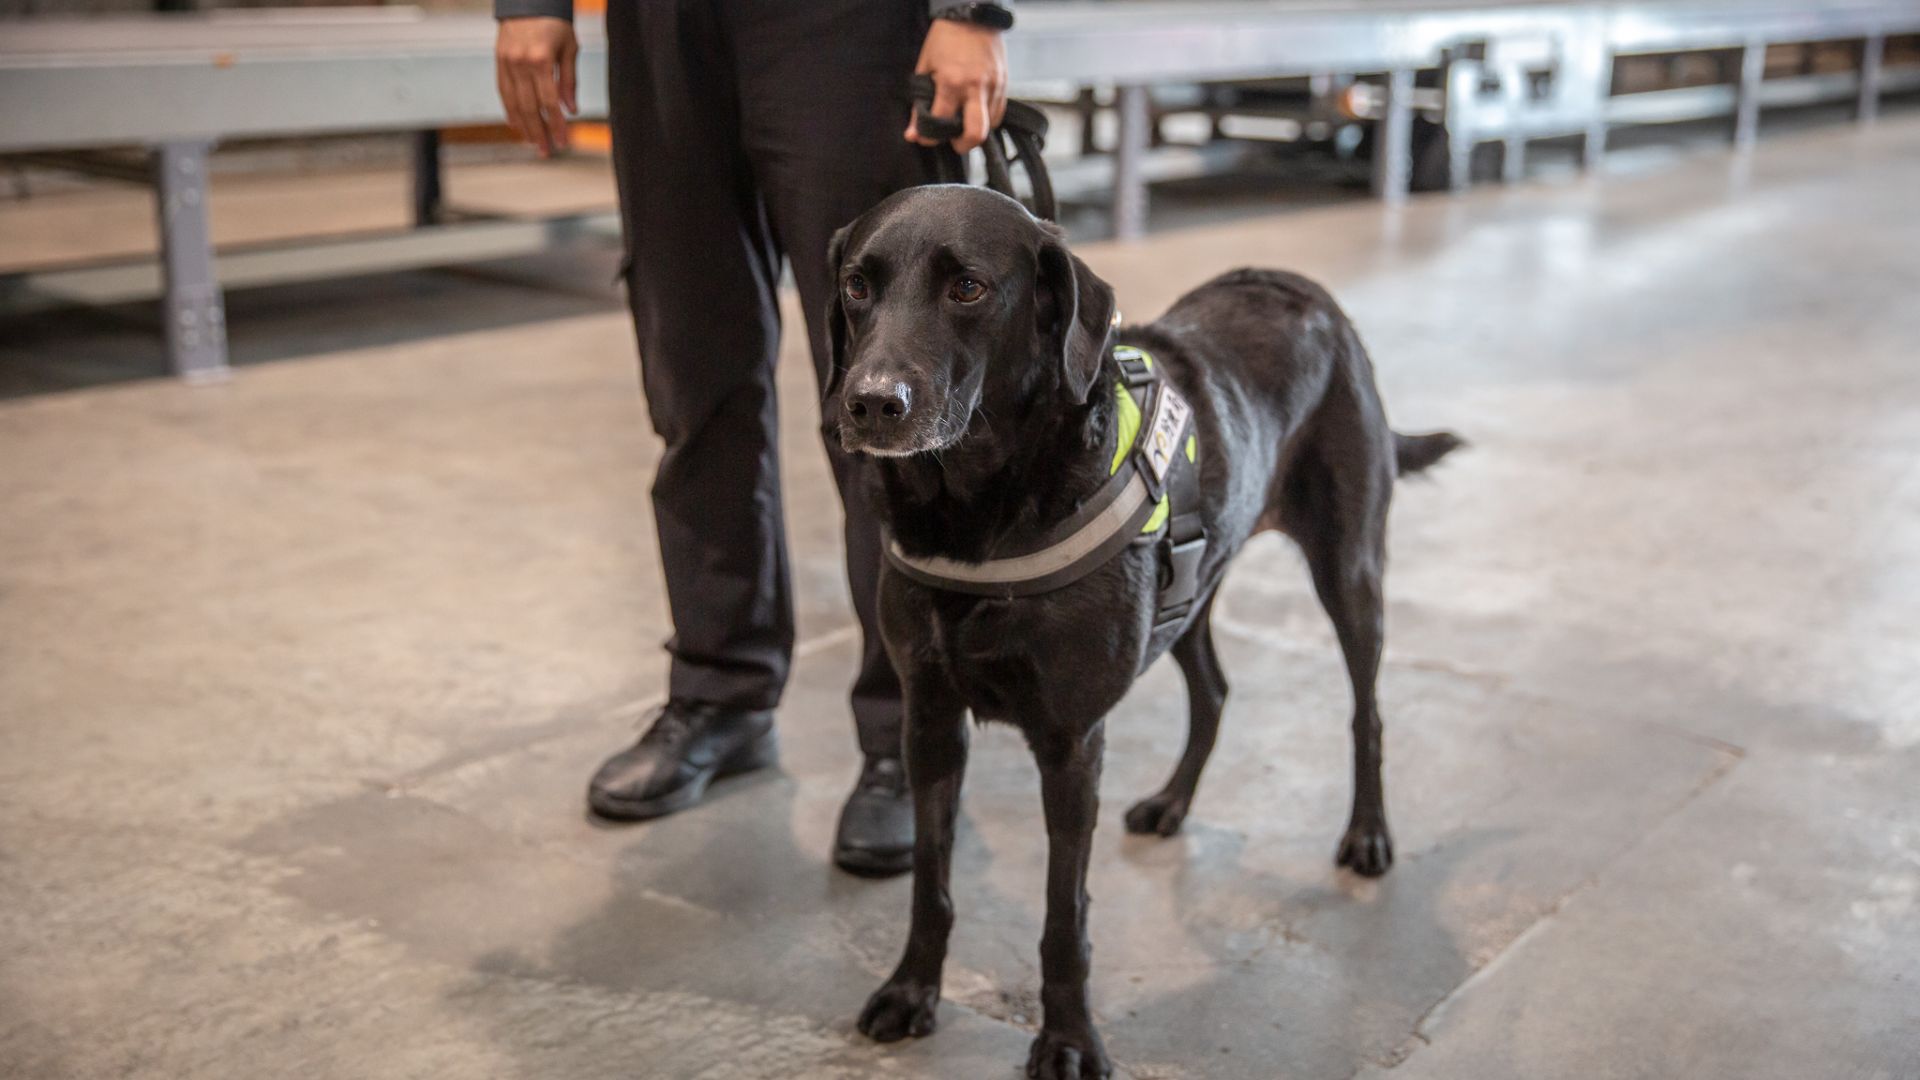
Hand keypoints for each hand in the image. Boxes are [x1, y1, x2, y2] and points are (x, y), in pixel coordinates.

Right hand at [495, 17, 577, 156]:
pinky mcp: (499, 60)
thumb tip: (571, 110)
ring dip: (524, 126)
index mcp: (542, 59)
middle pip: (530, 107)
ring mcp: (507, 62)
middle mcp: (521, 63)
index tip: (563, 142)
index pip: (550, 102)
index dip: (557, 125)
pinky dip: (510, 110)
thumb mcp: (570, 48)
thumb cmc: (556, 23)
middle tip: (546, 151)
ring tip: (533, 143)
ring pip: (513, 102)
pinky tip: (517, 125)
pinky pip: (503, 91)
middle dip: (539, 132)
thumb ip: (569, 81)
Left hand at [907, 19, 1006, 154]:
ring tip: (964, 123)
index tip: (925, 137)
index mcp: (951, 82)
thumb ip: (919, 102)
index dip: (929, 137)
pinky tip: (975, 111)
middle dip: (962, 145)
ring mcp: (993, 86)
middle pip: (975, 134)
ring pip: (990, 126)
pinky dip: (987, 118)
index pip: (940, 122)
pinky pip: (999, 112)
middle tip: (954, 142)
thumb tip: (913, 133)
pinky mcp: (1004, 84)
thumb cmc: (946, 39)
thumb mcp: (925, 67)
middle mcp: (975, 88)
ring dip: (976, 130)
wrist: (972, 16)